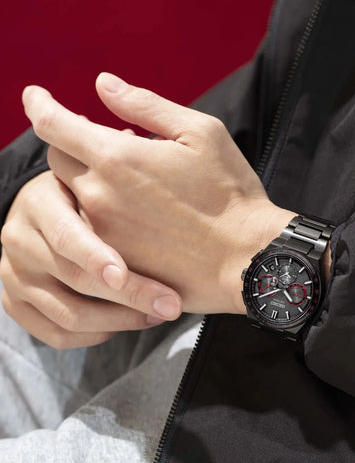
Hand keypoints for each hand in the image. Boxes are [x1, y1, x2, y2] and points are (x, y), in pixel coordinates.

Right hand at [0, 171, 181, 348]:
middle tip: (171, 305)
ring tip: (158, 314)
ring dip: (120, 321)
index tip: (126, 274)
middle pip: (75, 280)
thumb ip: (113, 202)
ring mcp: (14, 277)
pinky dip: (96, 336)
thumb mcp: (91, 185)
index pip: (65, 235)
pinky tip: (126, 323)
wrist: (39, 211)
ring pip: (68, 316)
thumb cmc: (79, 197)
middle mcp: (19, 242)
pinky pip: (57, 336)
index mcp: (38, 204)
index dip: (96, 258)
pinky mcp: (15, 305)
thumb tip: (171, 227)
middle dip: (131, 296)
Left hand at [22, 73, 295, 314]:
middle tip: (109, 147)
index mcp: (117, 157)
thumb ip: (146, 105)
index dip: (40, 105)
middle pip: (59, 162)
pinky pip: (89, 232)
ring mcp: (102, 234)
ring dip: (88, 183)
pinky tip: (133, 217)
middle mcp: (98, 196)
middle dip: (75, 148)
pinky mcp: (114, 263)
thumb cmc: (230, 193)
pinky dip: (99, 215)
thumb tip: (103, 84)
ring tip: (128, 185)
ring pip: (71, 198)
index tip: (35, 97)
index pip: (54, 124)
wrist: (248, 258)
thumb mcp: (200, 133)